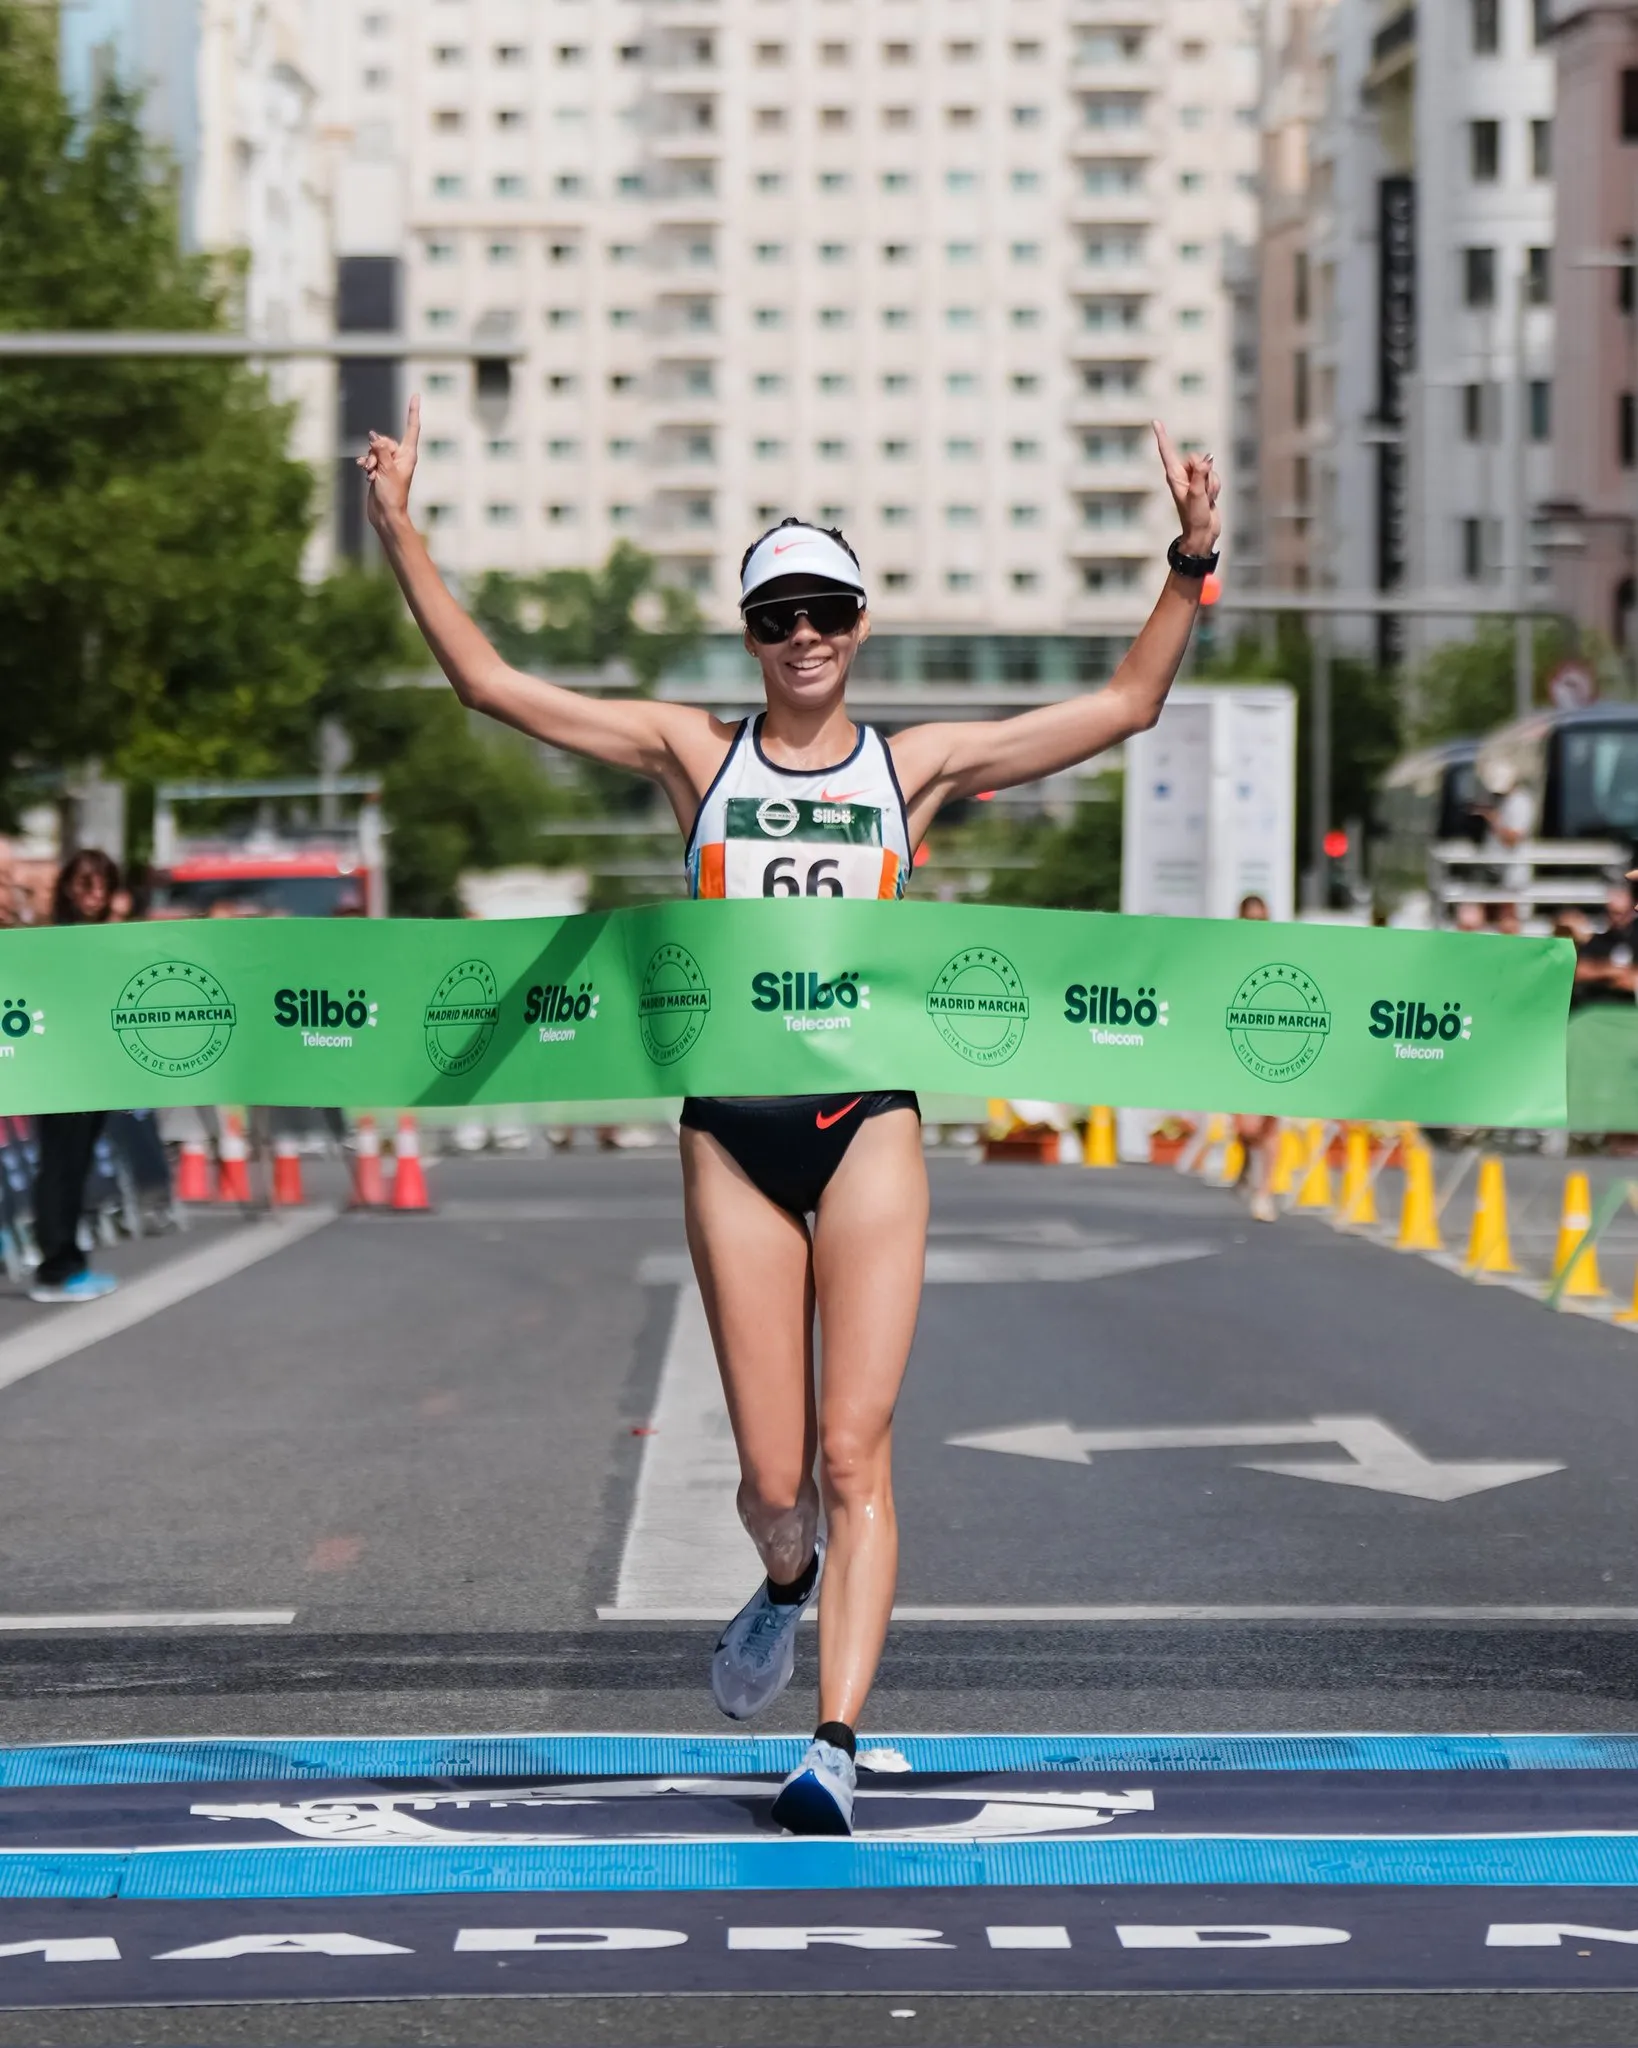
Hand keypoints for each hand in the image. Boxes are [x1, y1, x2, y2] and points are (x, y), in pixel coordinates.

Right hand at [360, 394, 421, 532]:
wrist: (385, 514)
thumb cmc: (392, 495)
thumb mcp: (386, 470)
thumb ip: (381, 451)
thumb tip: (375, 437)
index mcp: (408, 455)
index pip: (412, 428)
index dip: (412, 411)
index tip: (416, 395)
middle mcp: (400, 457)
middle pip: (384, 440)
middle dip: (375, 451)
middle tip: (376, 469)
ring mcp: (390, 463)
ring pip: (374, 450)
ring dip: (370, 460)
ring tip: (372, 475)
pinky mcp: (380, 470)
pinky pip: (369, 458)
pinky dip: (366, 464)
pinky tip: (366, 474)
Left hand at [1154, 420, 1221, 556]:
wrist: (1203, 533)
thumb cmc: (1195, 517)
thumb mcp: (1197, 496)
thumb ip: (1201, 475)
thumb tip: (1206, 459)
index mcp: (1174, 476)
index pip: (1167, 451)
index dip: (1162, 435)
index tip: (1155, 421)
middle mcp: (1182, 475)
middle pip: (1197, 457)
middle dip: (1205, 472)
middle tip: (1201, 491)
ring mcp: (1194, 480)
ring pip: (1209, 468)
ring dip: (1211, 484)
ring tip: (1205, 499)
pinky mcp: (1204, 484)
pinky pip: (1215, 477)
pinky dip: (1216, 488)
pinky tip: (1211, 499)